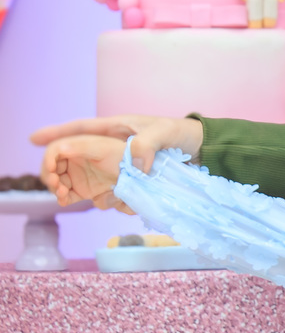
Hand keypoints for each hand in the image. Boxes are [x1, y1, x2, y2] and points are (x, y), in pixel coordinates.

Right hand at [31, 115, 202, 210]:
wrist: (201, 149)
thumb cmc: (182, 133)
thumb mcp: (166, 133)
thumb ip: (149, 143)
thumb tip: (133, 160)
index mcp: (116, 127)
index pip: (81, 128)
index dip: (57, 133)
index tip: (35, 139)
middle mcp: (113, 144)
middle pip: (77, 155)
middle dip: (62, 169)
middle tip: (54, 184)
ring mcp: (120, 163)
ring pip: (91, 175)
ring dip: (82, 187)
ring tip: (71, 197)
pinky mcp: (130, 177)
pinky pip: (110, 188)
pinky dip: (106, 197)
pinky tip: (105, 204)